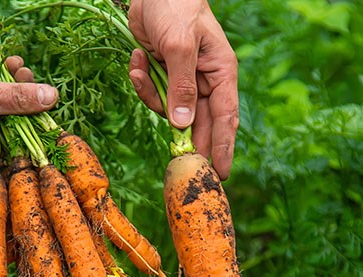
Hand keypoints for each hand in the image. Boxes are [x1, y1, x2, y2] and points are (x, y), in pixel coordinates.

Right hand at [0, 47, 57, 162]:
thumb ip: (18, 99)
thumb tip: (52, 99)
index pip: (17, 144)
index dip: (35, 123)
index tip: (48, 102)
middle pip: (12, 122)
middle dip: (25, 97)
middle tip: (29, 75)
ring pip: (2, 106)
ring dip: (13, 84)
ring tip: (17, 65)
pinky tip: (6, 63)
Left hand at [128, 0, 238, 179]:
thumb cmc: (176, 7)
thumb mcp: (179, 46)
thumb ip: (181, 86)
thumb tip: (182, 124)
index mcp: (220, 73)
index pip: (226, 118)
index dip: (223, 147)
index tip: (219, 173)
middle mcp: (205, 80)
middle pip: (199, 122)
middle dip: (184, 137)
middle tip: (177, 164)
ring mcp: (183, 79)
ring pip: (170, 110)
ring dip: (152, 97)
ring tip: (141, 69)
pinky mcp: (163, 74)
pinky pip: (153, 93)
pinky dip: (141, 81)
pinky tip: (136, 59)